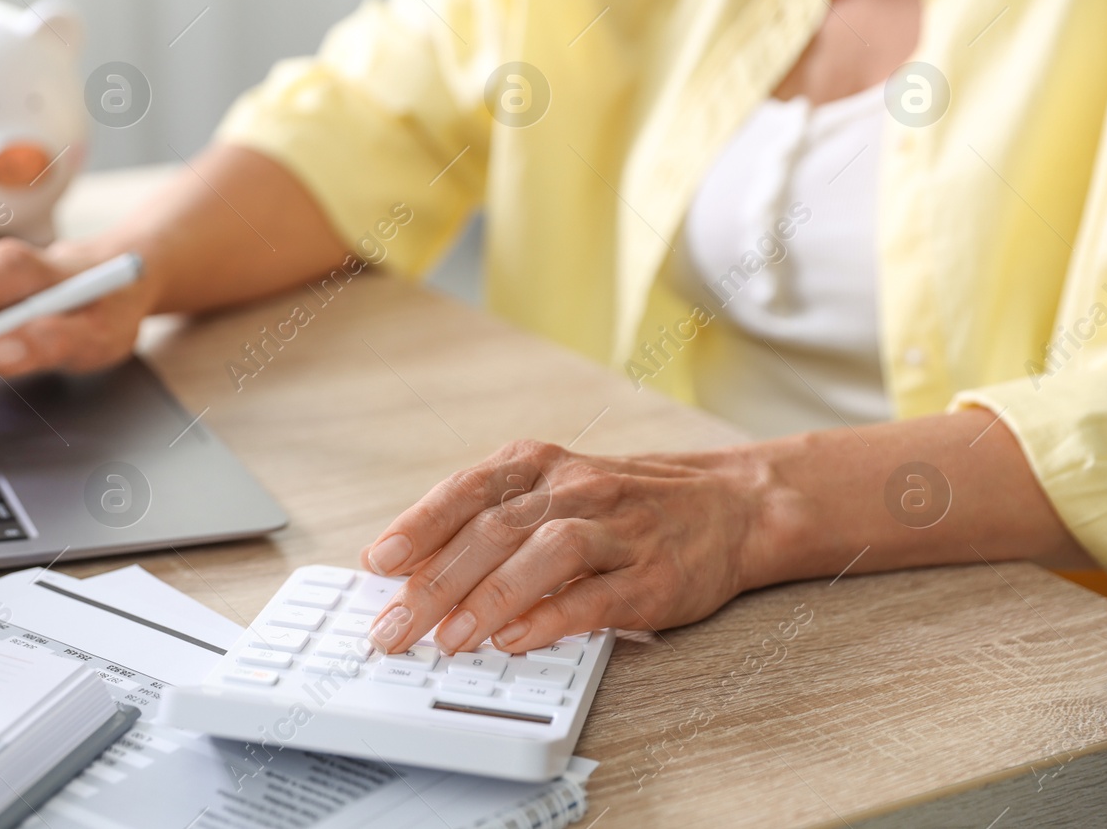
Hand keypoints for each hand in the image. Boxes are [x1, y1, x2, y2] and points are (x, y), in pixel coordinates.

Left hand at [359, 440, 772, 654]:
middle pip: (492, 529)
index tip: (379, 563)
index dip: (418, 526)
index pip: (465, 491)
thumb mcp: (551, 492)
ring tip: (449, 639)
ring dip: (489, 597)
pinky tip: (515, 640)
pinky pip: (594, 595)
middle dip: (435, 582)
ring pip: (542, 554)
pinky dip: (550, 618)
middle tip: (395, 627)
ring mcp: (615, 530)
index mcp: (537, 465)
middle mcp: (573, 489)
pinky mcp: (650, 576)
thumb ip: (489, 520)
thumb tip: (410, 566)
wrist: (727, 507)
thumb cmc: (621, 505)